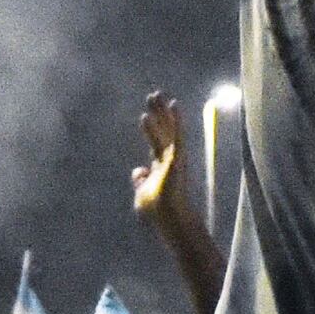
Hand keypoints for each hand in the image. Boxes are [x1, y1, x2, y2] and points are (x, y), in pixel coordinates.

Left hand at [134, 91, 189, 224]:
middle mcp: (169, 158)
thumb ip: (140, 181)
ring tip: (155, 94)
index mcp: (161, 166)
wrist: (167, 219)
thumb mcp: (142, 194)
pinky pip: (174, 134)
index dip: (151, 127)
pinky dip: (172, 120)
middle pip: (163, 130)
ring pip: (168, 128)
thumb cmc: (157, 211)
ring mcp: (174, 157)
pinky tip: (168, 106)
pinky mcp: (177, 157)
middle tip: (153, 94)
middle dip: (158, 112)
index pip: (156, 141)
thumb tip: (137, 171)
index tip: (146, 115)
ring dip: (161, 111)